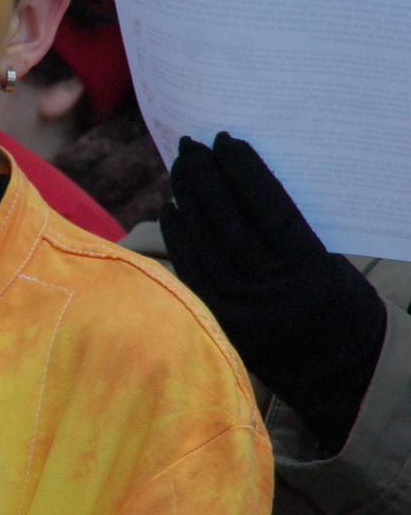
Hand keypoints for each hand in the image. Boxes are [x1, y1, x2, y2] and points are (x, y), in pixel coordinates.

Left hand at [161, 134, 387, 453]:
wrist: (342, 373)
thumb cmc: (339, 304)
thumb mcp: (328, 263)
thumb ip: (289, 231)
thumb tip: (242, 183)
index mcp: (311, 271)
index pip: (270, 210)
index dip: (244, 172)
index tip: (226, 141)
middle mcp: (274, 293)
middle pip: (229, 225)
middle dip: (207, 180)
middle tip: (192, 146)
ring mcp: (245, 312)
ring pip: (207, 247)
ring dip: (188, 202)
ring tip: (180, 168)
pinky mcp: (223, 325)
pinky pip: (194, 274)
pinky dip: (180, 239)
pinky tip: (172, 209)